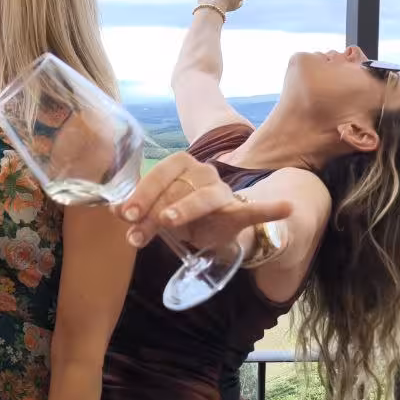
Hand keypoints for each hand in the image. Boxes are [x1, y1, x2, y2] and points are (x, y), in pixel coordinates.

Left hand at [115, 152, 290, 252]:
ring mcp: (223, 192)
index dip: (142, 193)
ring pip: (203, 199)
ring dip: (184, 210)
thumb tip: (114, 210)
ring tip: (169, 221)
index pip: (160, 174)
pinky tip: (285, 207)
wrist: (213, 226)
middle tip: (135, 234)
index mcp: (181, 165)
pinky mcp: (239, 212)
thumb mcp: (156, 211)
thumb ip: (137, 210)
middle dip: (153, 212)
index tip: (125, 214)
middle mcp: (203, 173)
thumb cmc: (179, 212)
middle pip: (177, 189)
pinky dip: (270, 209)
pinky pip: (256, 209)